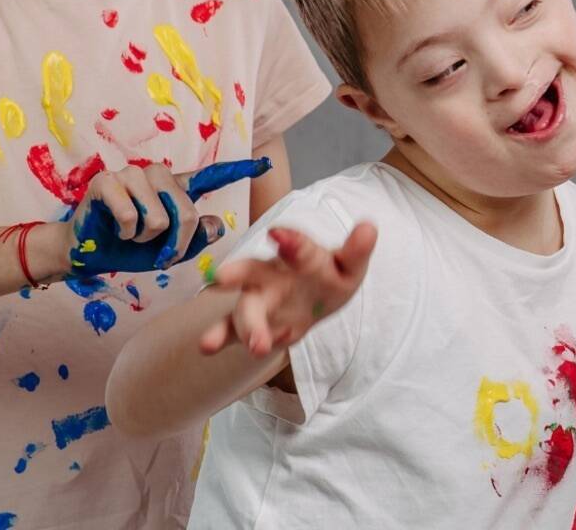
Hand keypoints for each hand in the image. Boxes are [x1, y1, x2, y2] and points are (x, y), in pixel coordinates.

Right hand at [66, 158, 270, 274]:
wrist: (89, 254)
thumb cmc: (131, 249)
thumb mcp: (169, 250)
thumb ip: (195, 239)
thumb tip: (218, 225)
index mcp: (176, 188)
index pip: (211, 177)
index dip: (239, 170)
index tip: (265, 164)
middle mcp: (157, 175)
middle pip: (186, 211)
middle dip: (176, 242)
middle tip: (157, 251)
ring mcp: (131, 174)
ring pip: (158, 216)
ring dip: (146, 238)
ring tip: (132, 235)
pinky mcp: (106, 182)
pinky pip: (131, 216)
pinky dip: (125, 233)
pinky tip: (116, 229)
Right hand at [199, 224, 375, 357]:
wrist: (318, 297)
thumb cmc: (330, 275)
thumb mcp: (349, 266)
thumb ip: (357, 250)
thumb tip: (370, 228)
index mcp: (298, 255)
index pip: (297, 246)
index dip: (291, 240)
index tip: (279, 234)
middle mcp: (271, 273)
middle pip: (254, 272)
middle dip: (239, 274)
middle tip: (222, 277)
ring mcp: (260, 300)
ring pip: (244, 307)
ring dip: (242, 323)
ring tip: (232, 343)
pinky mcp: (254, 325)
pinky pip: (233, 331)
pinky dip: (220, 337)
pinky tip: (206, 346)